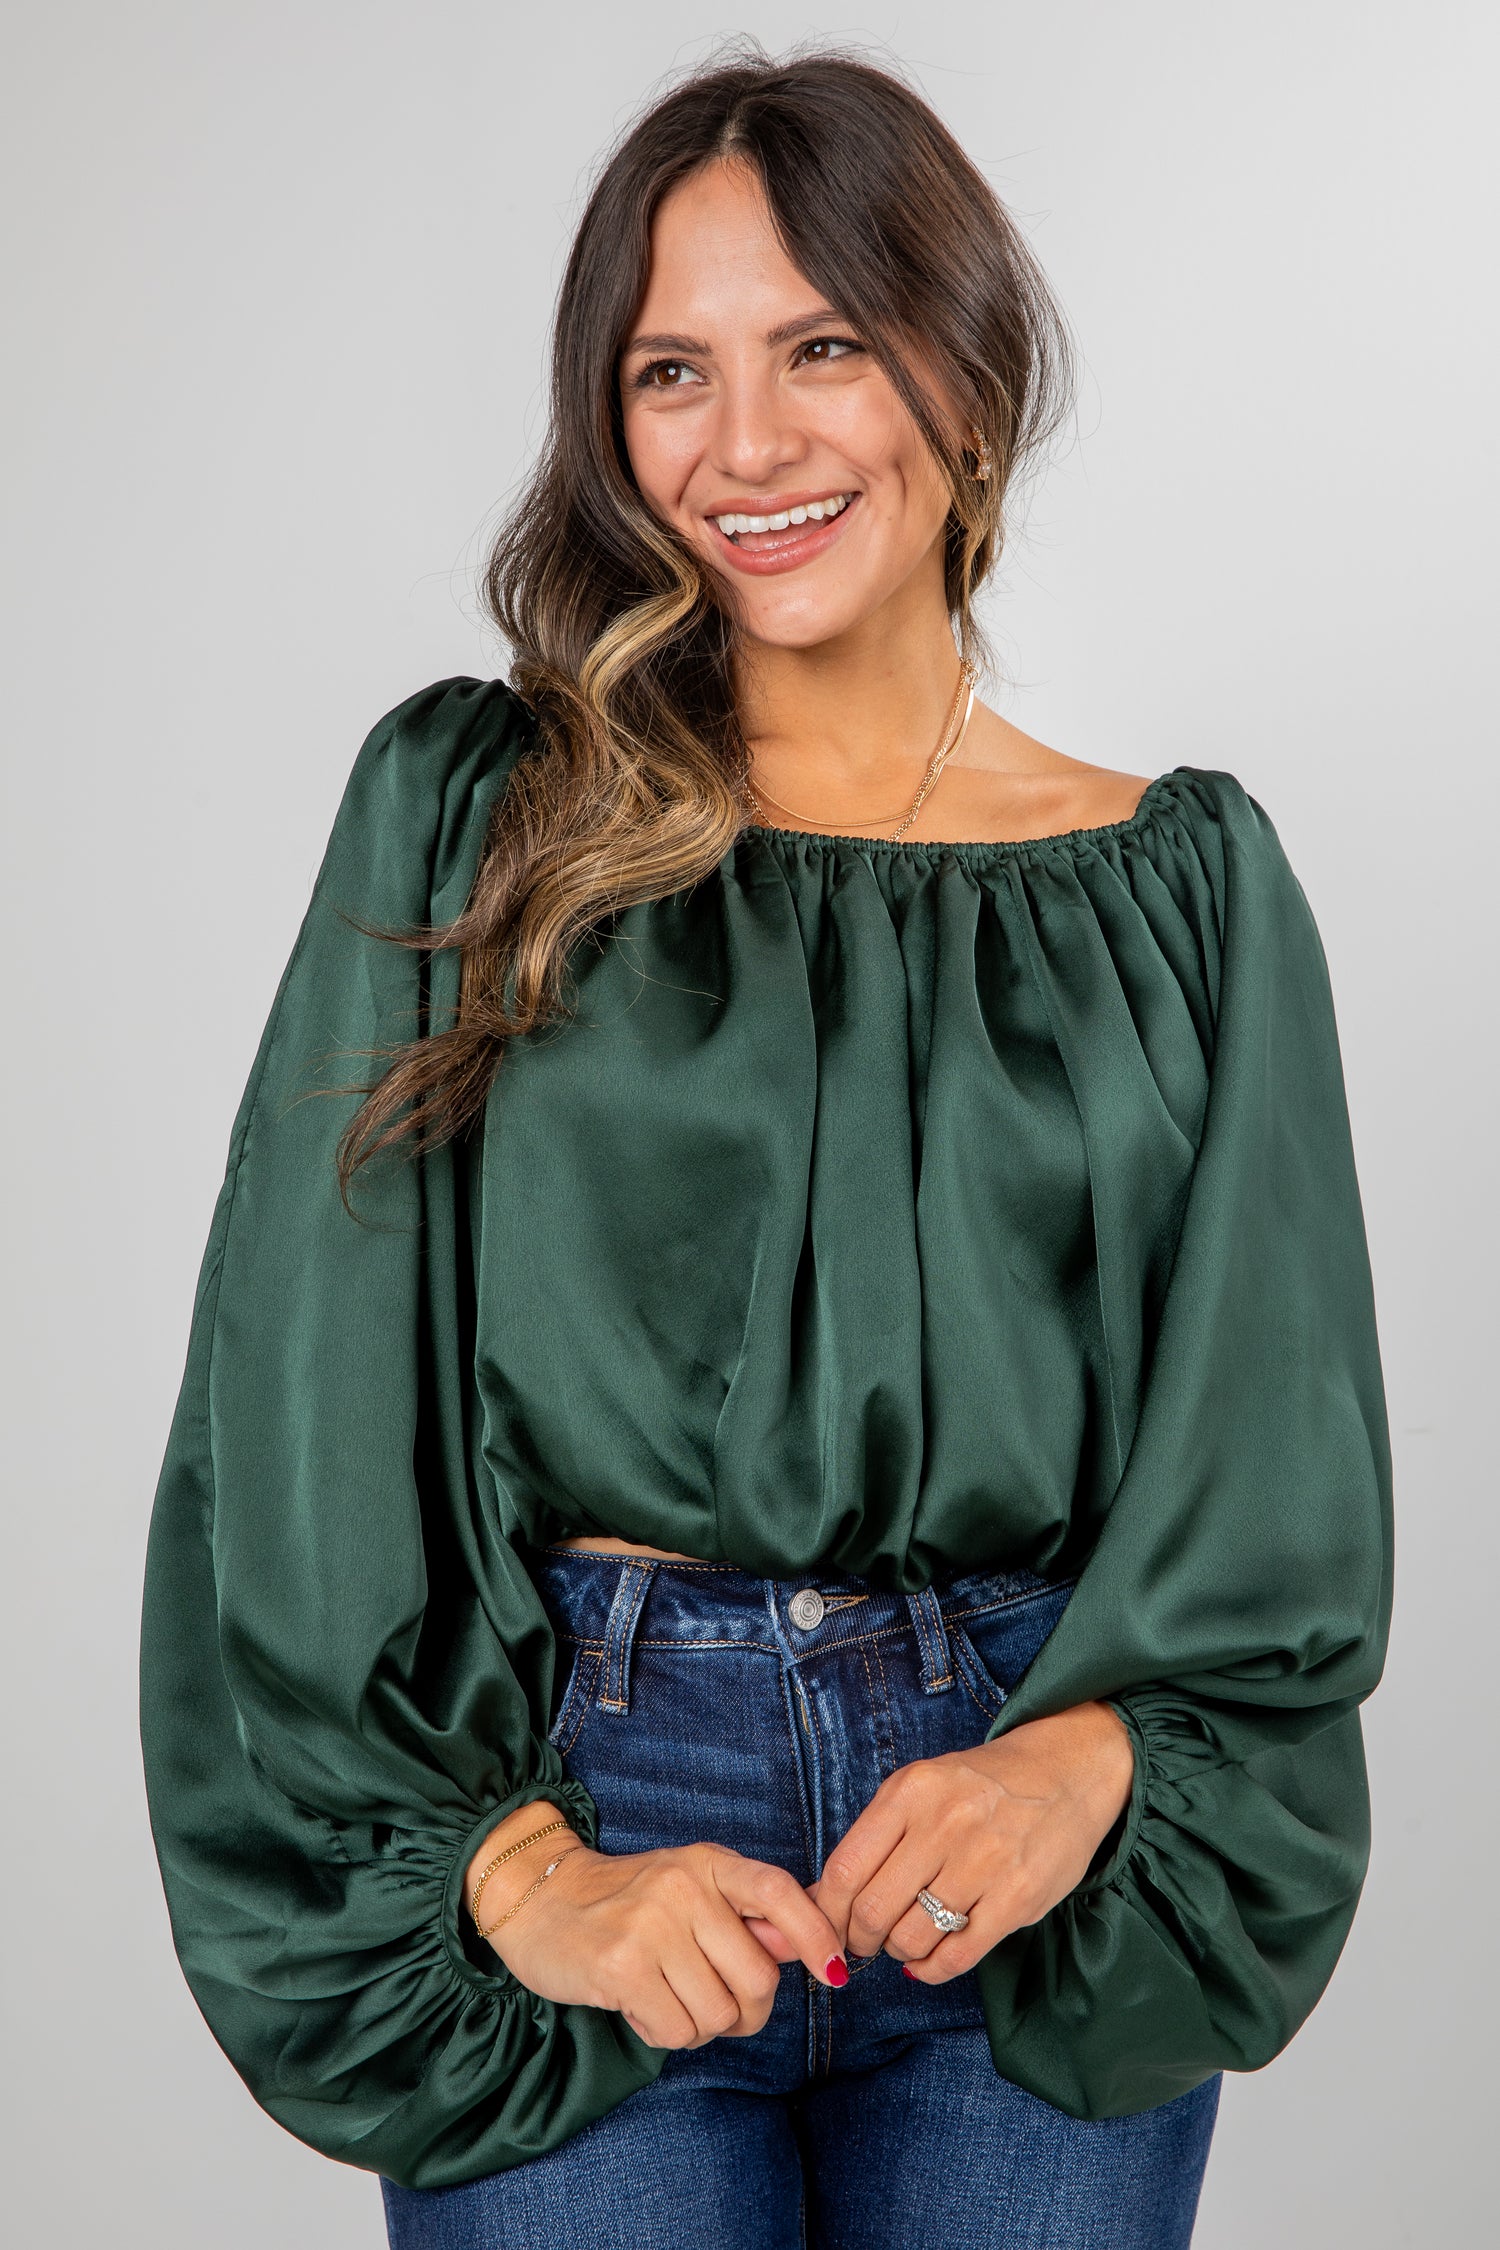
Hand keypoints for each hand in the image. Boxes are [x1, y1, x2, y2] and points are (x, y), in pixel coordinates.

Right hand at [482, 1837, 848, 2048]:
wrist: (538, 1900)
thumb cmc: (625, 1904)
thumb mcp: (688, 1890)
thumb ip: (745, 1916)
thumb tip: (810, 1947)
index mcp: (708, 1863)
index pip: (778, 1892)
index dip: (816, 1934)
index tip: (837, 1973)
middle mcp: (683, 1887)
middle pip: (758, 1980)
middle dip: (744, 2010)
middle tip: (711, 2002)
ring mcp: (651, 1925)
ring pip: (717, 2015)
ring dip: (698, 2025)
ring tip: (665, 1995)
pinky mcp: (621, 1966)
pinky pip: (677, 2032)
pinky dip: (664, 2033)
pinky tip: (639, 2004)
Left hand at [811, 1700, 1133, 1982]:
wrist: (1065, 1772)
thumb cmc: (981, 1786)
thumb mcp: (922, 1788)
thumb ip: (875, 1838)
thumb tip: (818, 1897)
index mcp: (911, 1791)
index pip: (844, 1870)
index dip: (827, 1913)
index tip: (828, 1926)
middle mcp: (945, 1823)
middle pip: (872, 1910)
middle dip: (860, 1939)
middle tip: (865, 1942)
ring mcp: (985, 1861)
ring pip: (912, 1937)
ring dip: (899, 1951)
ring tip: (905, 1941)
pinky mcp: (1019, 1898)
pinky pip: (958, 1955)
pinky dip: (932, 1969)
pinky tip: (928, 1960)